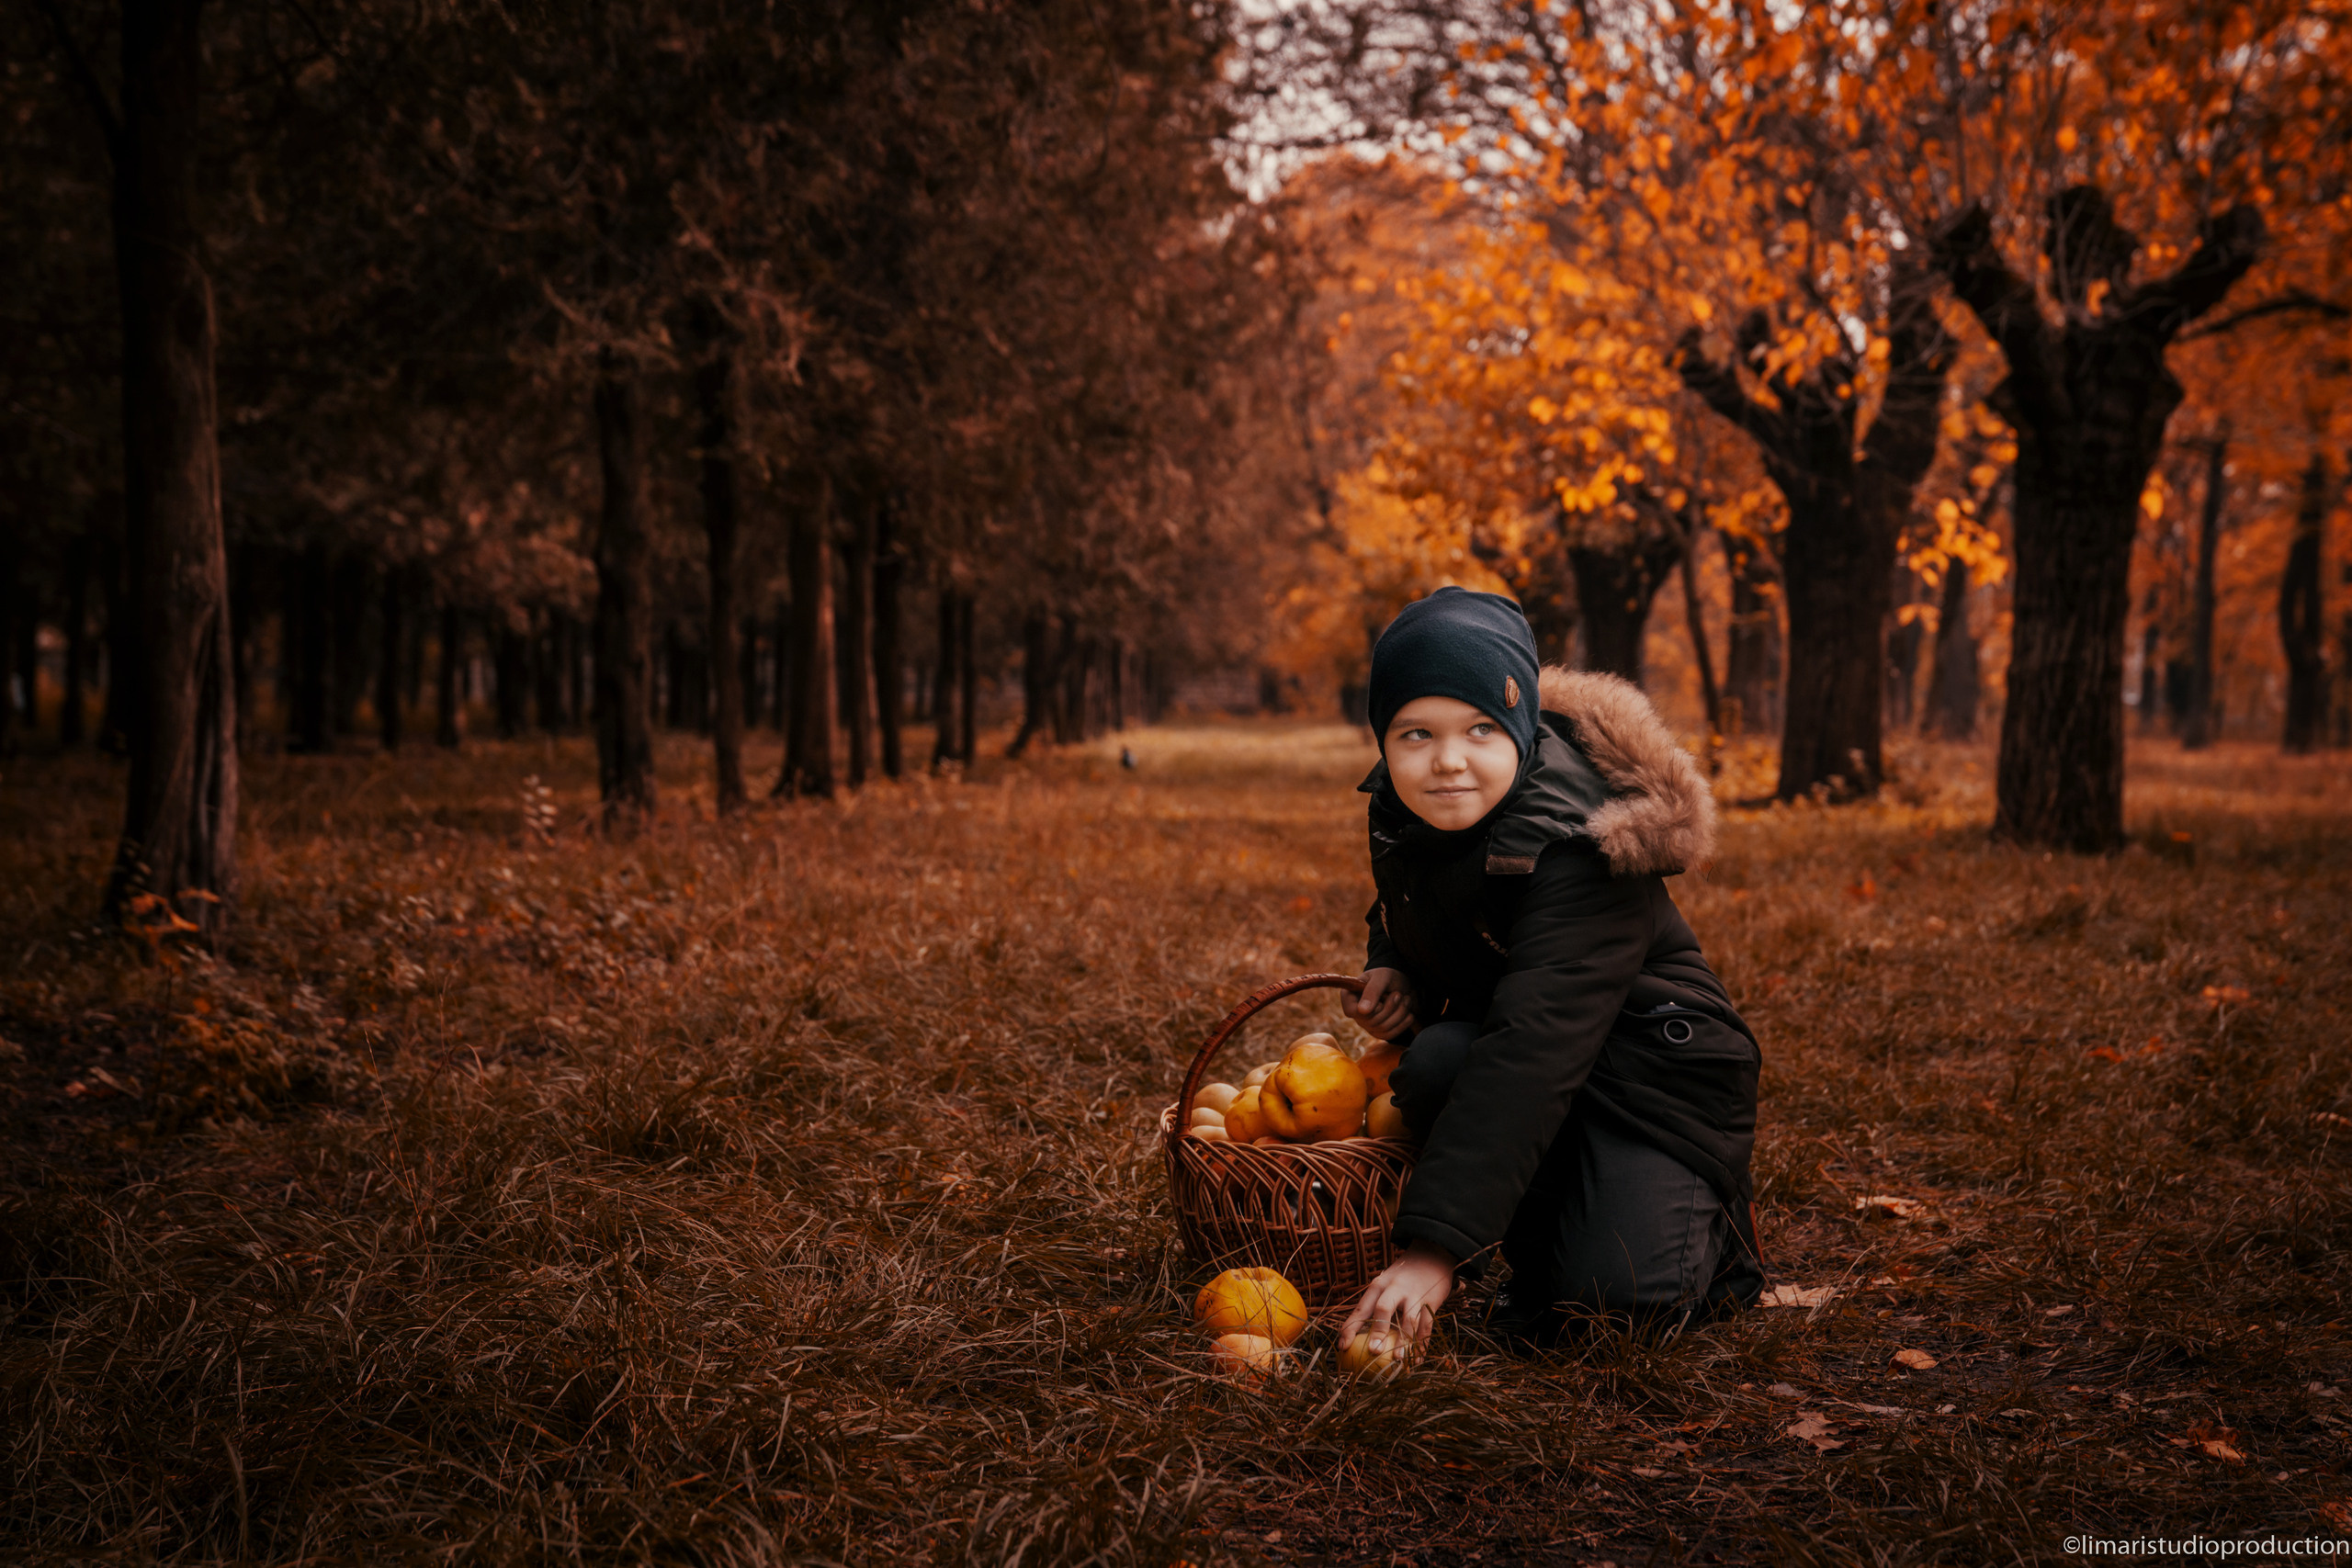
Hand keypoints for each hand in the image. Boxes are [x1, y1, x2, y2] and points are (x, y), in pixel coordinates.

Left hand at [1339, 1240, 1456, 1355]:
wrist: (1432, 1255)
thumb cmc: (1401, 1278)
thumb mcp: (1384, 1284)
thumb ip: (1374, 1307)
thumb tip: (1355, 1340)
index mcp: (1378, 1285)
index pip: (1361, 1308)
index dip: (1350, 1328)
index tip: (1343, 1348)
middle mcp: (1395, 1288)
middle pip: (1384, 1309)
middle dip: (1378, 1330)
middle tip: (1374, 1351)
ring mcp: (1415, 1294)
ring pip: (1409, 1319)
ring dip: (1404, 1341)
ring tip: (1399, 1360)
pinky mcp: (1432, 1301)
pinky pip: (1427, 1325)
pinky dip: (1422, 1344)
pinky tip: (1417, 1359)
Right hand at [1346, 967, 1415, 1040]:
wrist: (1401, 982)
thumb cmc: (1387, 976)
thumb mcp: (1381, 977)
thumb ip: (1372, 991)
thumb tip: (1362, 1011)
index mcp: (1350, 996)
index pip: (1352, 1011)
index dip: (1370, 1009)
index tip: (1382, 999)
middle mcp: (1356, 1012)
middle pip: (1371, 1021)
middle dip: (1390, 1008)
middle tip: (1399, 994)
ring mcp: (1367, 1024)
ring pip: (1383, 1028)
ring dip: (1400, 1013)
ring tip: (1405, 999)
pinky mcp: (1379, 1031)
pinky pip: (1390, 1034)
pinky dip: (1403, 1023)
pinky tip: (1408, 1012)